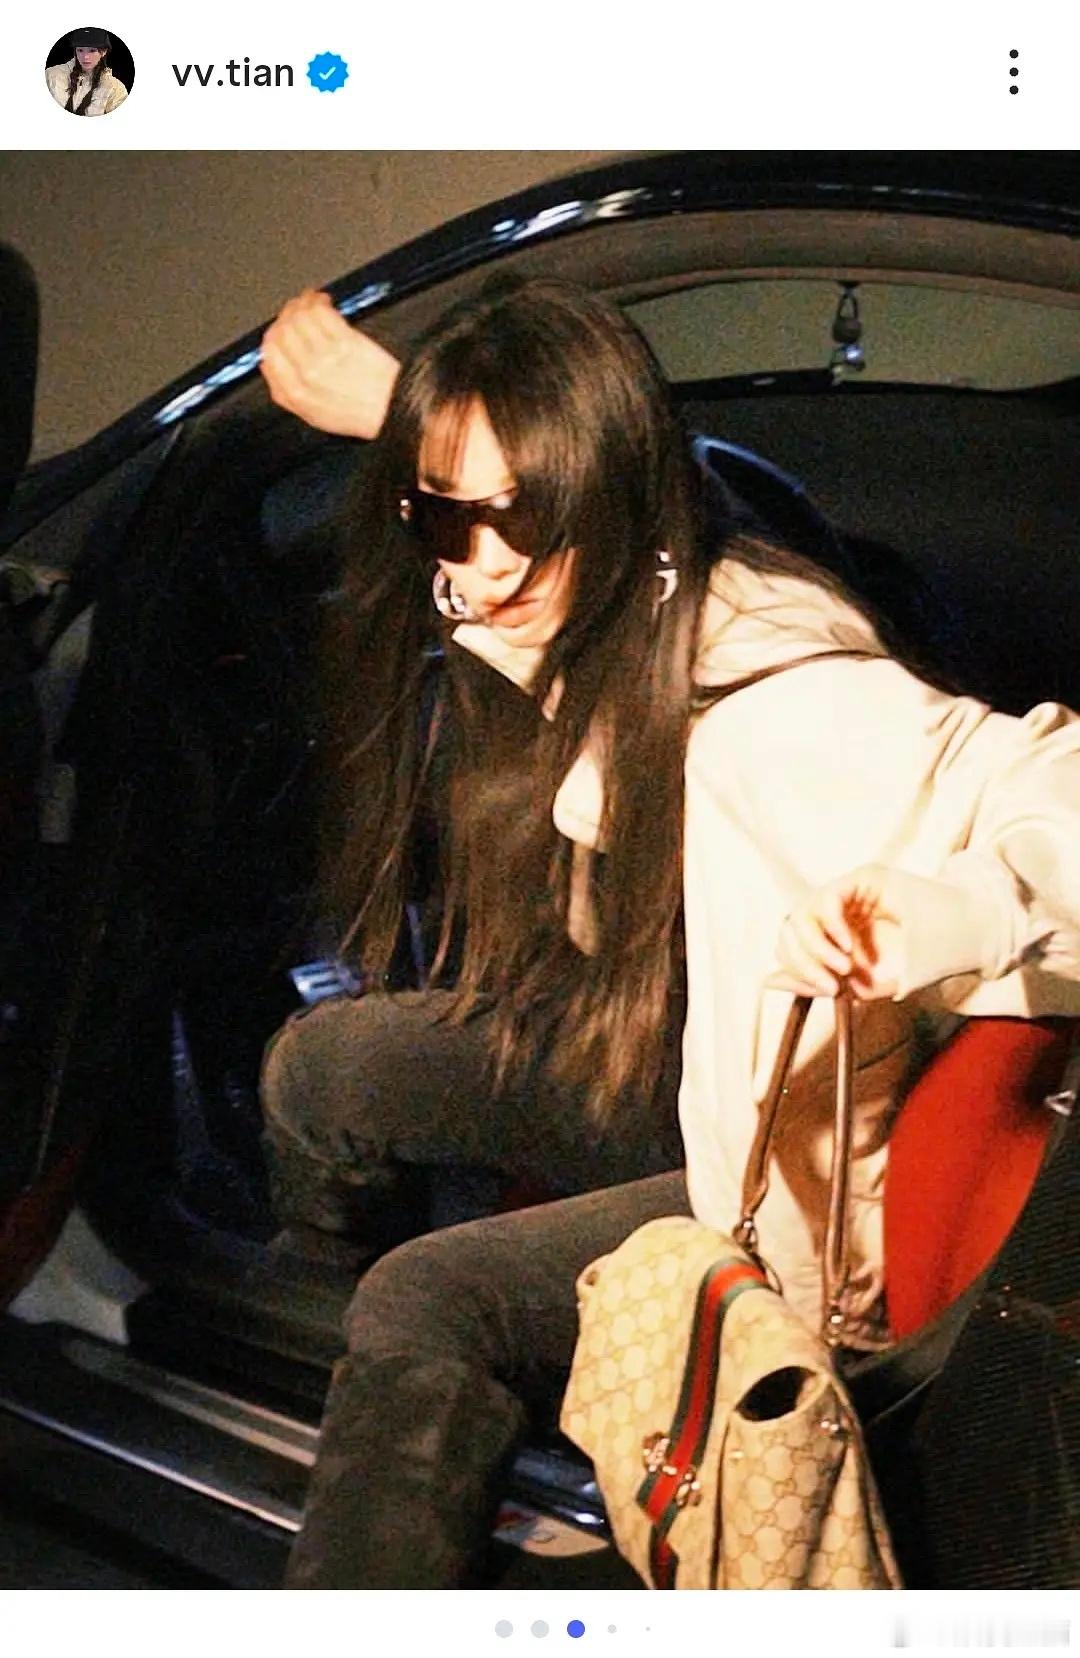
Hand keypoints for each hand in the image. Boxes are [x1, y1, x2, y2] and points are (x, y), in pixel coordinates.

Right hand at [259, 289, 398, 438]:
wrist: (393, 410)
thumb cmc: (360, 414)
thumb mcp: (314, 415)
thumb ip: (288, 393)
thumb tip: (270, 366)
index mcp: (294, 394)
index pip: (268, 354)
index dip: (272, 335)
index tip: (281, 328)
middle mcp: (305, 375)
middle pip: (281, 331)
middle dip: (286, 315)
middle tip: (296, 309)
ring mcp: (324, 357)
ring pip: (298, 318)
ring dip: (302, 303)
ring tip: (312, 302)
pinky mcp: (343, 343)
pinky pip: (320, 312)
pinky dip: (319, 301)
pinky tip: (324, 302)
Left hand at [766, 864, 905, 1000]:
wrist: (958, 942)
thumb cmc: (912, 964)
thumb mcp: (858, 985)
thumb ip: (813, 982)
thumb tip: (768, 980)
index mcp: (827, 936)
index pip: (789, 946)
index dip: (798, 970)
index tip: (829, 990)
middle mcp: (832, 912)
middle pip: (789, 930)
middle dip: (804, 962)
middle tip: (832, 983)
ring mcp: (846, 893)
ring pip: (802, 914)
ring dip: (817, 948)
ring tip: (844, 966)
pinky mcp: (861, 878)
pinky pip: (827, 898)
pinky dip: (831, 926)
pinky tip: (850, 945)